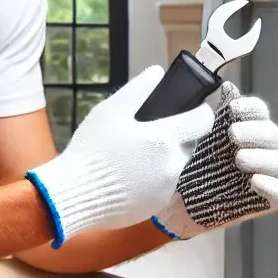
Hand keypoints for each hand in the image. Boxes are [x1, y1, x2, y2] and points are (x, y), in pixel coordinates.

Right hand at [26, 65, 214, 246]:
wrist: (73, 196)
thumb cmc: (92, 150)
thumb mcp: (111, 110)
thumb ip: (138, 89)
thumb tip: (157, 72)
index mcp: (165, 139)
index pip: (203, 121)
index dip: (200, 111)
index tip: (191, 108)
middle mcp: (173, 165)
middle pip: (188, 144)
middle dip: (175, 136)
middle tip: (148, 132)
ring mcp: (166, 189)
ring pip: (174, 166)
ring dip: (163, 159)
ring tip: (133, 156)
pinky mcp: (156, 206)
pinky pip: (162, 186)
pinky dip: (152, 179)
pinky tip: (128, 176)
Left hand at [152, 82, 277, 240]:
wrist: (174, 203)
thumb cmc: (184, 164)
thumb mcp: (189, 136)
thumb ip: (206, 114)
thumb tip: (228, 87)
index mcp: (244, 128)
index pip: (259, 111)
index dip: (251, 108)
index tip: (232, 109)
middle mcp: (259, 149)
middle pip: (273, 134)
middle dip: (255, 131)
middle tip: (233, 135)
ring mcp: (265, 175)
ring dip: (262, 157)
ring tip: (239, 159)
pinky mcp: (265, 200)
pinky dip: (272, 186)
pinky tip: (254, 181)